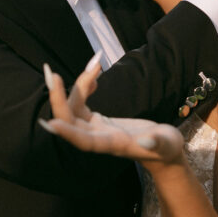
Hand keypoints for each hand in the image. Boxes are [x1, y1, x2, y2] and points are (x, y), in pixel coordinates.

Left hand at [40, 56, 184, 164]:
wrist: (163, 152)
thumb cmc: (166, 149)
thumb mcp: (166, 145)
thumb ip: (157, 143)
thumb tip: (148, 141)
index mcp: (112, 144)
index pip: (84, 141)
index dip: (67, 132)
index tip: (51, 123)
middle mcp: (98, 138)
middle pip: (69, 121)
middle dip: (58, 99)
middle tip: (53, 75)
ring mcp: (95, 129)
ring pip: (73, 109)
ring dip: (76, 85)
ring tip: (96, 64)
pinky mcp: (97, 121)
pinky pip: (81, 104)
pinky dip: (84, 87)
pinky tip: (94, 74)